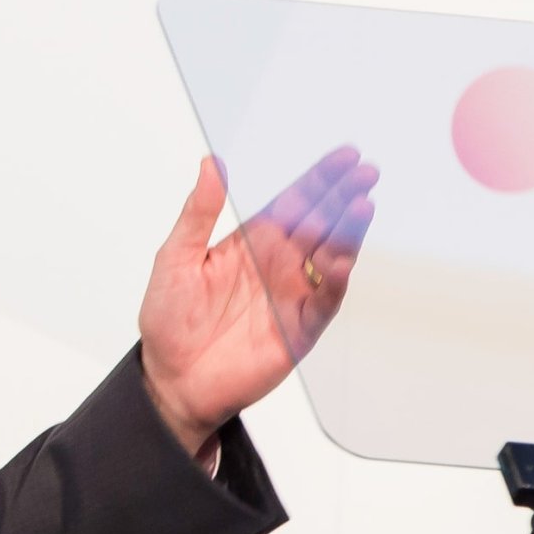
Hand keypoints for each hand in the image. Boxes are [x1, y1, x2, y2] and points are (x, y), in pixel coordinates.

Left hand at [137, 149, 377, 454]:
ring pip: (331, 256)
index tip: (343, 155)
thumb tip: (211, 164)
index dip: (319, 178)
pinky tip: (341, 258)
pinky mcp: (300, 327)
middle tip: (364, 172)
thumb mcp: (175, 258)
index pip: (293, 200)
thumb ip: (198, 213)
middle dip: (344, 197)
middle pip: (320, 222)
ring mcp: (293, 294)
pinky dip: (335, 279)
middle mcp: (279, 263)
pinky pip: (325, 299)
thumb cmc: (168, 319)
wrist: (171, 379)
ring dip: (347, 233)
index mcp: (253, 240)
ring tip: (360, 207)